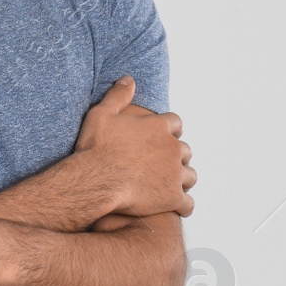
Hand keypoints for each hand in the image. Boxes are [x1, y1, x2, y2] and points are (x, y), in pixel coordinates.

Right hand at [75, 76, 195, 218]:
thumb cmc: (96, 148)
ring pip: (190, 176)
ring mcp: (175, 174)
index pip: (175, 123)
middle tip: (161, 163)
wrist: (96, 180)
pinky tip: (176, 206)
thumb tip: (128, 79)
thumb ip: (118, 96)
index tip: (159, 137)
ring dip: (182, 179)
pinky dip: (183, 205)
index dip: (167, 130)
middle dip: (176, 156)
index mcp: (159, 127)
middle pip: (184, 150)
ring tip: (169, 184)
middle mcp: (173, 148)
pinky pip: (187, 203)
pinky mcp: (173, 197)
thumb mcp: (101, 114)